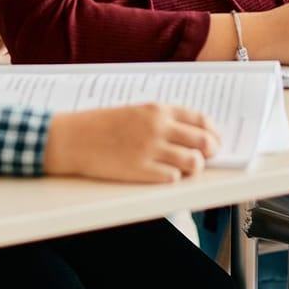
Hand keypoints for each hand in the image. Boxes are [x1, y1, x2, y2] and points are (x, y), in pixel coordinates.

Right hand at [44, 104, 219, 182]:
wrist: (72, 138)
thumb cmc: (102, 124)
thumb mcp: (136, 111)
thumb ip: (164, 119)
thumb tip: (193, 133)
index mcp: (158, 110)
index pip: (202, 120)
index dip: (214, 133)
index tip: (215, 140)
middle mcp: (159, 128)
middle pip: (204, 142)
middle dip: (211, 152)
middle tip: (207, 157)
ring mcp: (150, 150)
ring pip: (194, 162)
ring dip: (194, 168)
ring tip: (185, 168)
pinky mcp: (141, 171)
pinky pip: (173, 178)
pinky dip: (173, 178)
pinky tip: (164, 175)